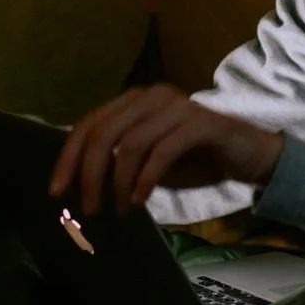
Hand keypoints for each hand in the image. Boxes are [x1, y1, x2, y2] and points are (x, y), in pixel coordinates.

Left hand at [49, 84, 285, 216]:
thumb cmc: (195, 158)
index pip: (89, 124)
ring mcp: (178, 106)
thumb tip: (76, 185)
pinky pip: (163, 151)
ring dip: (118, 182)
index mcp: (134, 100)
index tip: (57, 192)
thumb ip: (116, 163)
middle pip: (103, 133)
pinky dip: (146, 179)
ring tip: (118, 209)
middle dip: (89, 175)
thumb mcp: (147, 162)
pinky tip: (140, 200)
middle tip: (88, 208)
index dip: (68, 158)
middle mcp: (152, 95)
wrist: (247, 156)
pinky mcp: (201, 123)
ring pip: (130, 143)